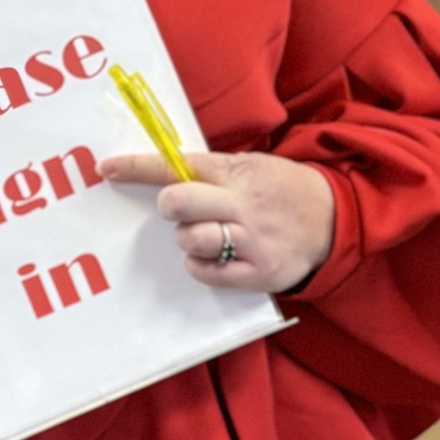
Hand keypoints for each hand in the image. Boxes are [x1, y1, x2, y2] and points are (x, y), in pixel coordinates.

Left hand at [101, 149, 334, 294]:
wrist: (334, 217)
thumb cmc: (280, 189)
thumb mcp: (250, 166)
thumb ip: (211, 170)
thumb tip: (162, 171)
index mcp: (234, 172)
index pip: (176, 165)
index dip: (136, 167)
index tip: (105, 169)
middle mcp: (241, 204)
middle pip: (179, 203)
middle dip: (169, 206)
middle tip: (177, 209)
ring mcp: (250, 241)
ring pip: (192, 240)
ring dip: (187, 239)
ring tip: (205, 234)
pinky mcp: (258, 273)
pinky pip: (209, 273)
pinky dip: (201, 266)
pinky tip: (213, 256)